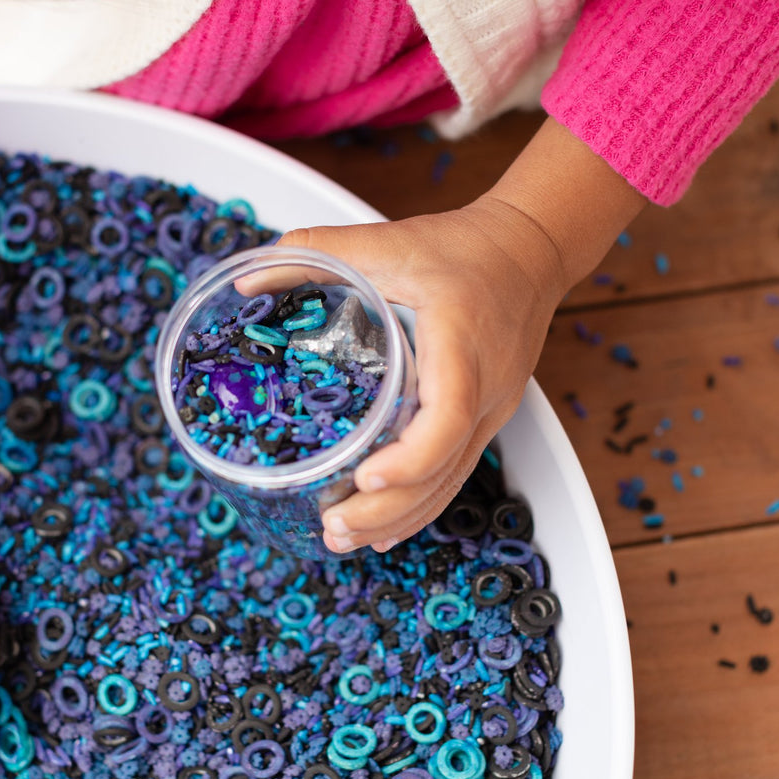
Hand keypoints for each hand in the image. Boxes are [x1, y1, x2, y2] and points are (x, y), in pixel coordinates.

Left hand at [270, 197, 567, 553]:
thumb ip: (316, 251)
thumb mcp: (387, 240)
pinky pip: (455, 471)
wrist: (532, 250)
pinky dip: (419, 506)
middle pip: (444, 467)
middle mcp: (486, 386)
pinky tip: (384, 530)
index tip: (364, 479)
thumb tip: (246, 275)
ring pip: (450, 480)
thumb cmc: (465, 246)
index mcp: (462, 342)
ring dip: (399, 517)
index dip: (408, 457)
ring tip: (344, 538)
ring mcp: (493, 408)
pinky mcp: (488, 417)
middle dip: (387, 508)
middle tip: (332, 527)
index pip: (447, 414)